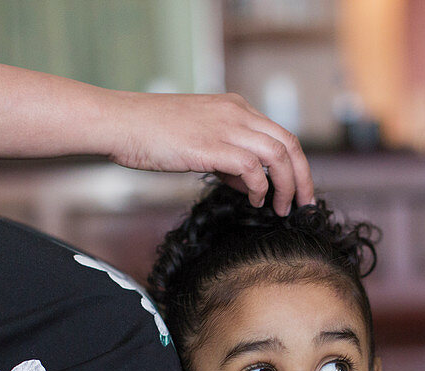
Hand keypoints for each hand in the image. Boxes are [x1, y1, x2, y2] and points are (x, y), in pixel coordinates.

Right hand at [105, 91, 313, 215]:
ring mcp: (225, 127)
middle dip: (303, 177)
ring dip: (286, 186)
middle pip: (290, 143)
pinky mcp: (211, 146)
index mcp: (235, 108)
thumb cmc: (150, 134)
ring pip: (278, 154)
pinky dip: (260, 188)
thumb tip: (250, 184)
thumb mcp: (198, 141)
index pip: (281, 134)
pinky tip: (253, 200)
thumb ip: (227, 159)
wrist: (120, 122)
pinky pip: (253, 168)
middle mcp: (236, 113)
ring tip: (281, 208)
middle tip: (304, 205)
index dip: (296, 165)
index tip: (298, 190)